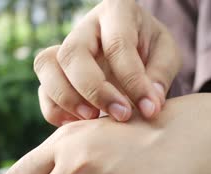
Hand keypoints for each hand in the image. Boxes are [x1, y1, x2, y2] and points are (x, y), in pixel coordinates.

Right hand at [34, 0, 181, 125]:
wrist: (137, 53)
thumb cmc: (152, 50)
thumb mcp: (167, 55)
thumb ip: (160, 75)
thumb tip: (150, 105)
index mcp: (117, 12)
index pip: (117, 44)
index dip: (132, 80)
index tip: (149, 109)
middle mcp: (85, 27)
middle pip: (72, 53)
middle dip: (94, 90)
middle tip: (121, 115)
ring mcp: (65, 49)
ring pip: (46, 66)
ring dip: (67, 98)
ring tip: (93, 120)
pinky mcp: (55, 74)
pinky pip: (43, 92)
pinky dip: (57, 111)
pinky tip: (81, 124)